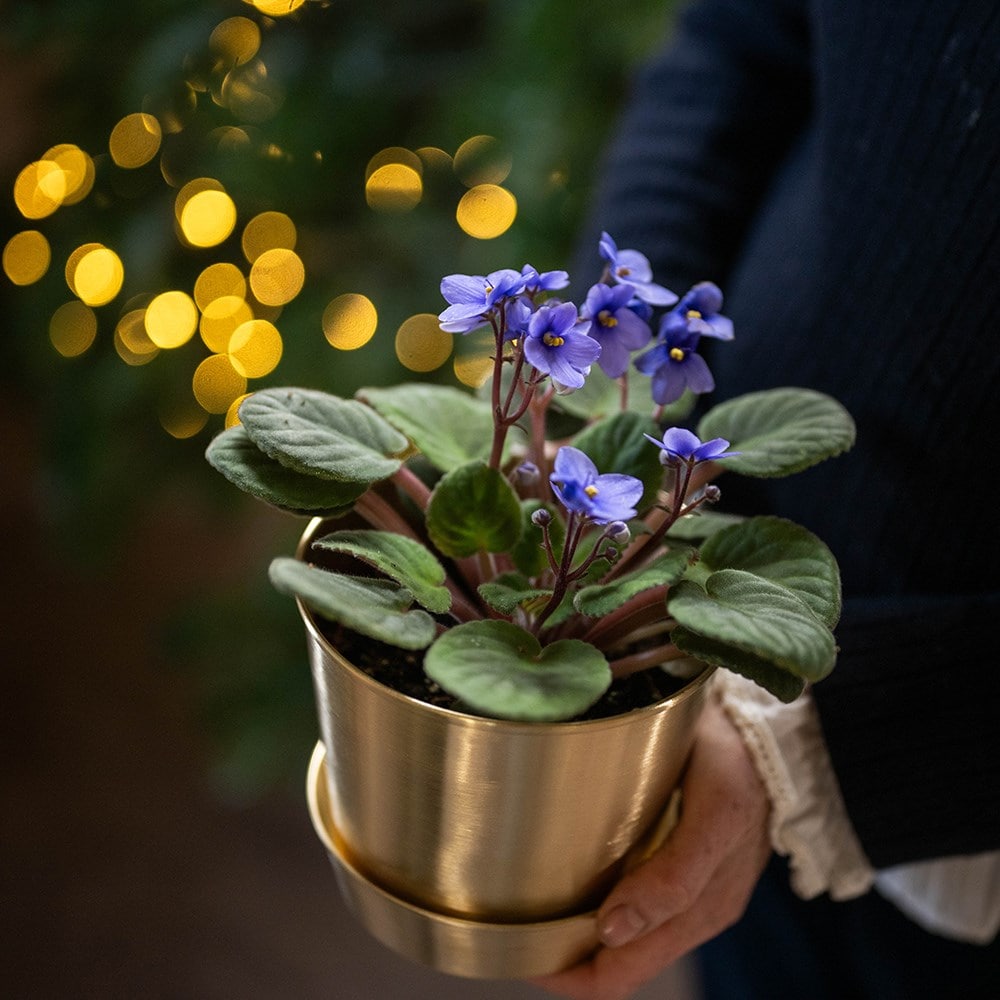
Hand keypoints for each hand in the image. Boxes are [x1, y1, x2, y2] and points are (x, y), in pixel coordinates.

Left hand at [532, 698, 771, 999]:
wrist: (770, 740)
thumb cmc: (737, 767)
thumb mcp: (713, 816)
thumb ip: (673, 878)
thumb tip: (612, 931)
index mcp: (701, 907)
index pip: (624, 971)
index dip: (572, 974)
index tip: (524, 951)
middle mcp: (698, 912)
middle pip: (623, 965)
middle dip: (569, 960)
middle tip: (518, 933)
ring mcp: (697, 897)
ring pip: (632, 942)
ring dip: (585, 939)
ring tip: (538, 911)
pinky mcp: (696, 878)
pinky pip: (646, 913)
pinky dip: (606, 913)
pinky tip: (579, 886)